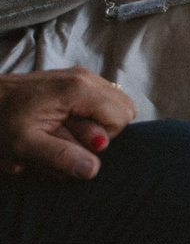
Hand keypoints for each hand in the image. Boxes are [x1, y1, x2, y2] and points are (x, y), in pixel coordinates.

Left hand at [0, 69, 133, 178]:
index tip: (73, 142)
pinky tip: (64, 121)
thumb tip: (93, 169)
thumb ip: (60, 157)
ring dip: (95, 124)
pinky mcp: (77, 78)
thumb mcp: (25, 144)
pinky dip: (88, 115)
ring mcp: (83, 74)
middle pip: (124, 108)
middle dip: (102, 131)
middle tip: (67, 137)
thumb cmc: (3, 119)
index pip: (121, 117)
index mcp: (79, 89)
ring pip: (115, 104)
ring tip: (63, 130)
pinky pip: (101, 100)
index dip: (102, 137)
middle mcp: (87, 76)